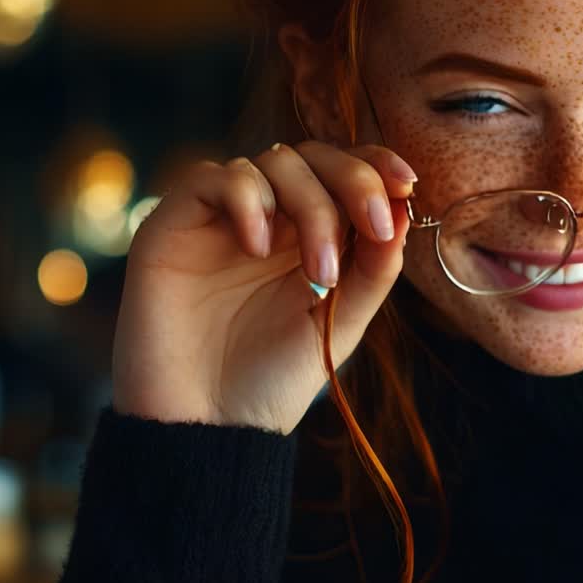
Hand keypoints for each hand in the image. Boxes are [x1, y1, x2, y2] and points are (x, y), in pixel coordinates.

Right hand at [110, 140, 415, 434]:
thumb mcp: (340, 322)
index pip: (344, 170)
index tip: (408, 184)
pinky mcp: (174, 223)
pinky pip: (211, 177)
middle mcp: (268, 217)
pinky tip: (256, 247)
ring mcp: (221, 217)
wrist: (205, 426)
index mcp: (309, 234)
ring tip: (318, 273)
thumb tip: (404, 210)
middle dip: (355, 181)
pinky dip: (247, 200)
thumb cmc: (270, 379)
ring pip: (272, 162)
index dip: (376, 164)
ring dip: (311, 206)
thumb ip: (373, 269)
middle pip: (314, 156)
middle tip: (375, 225)